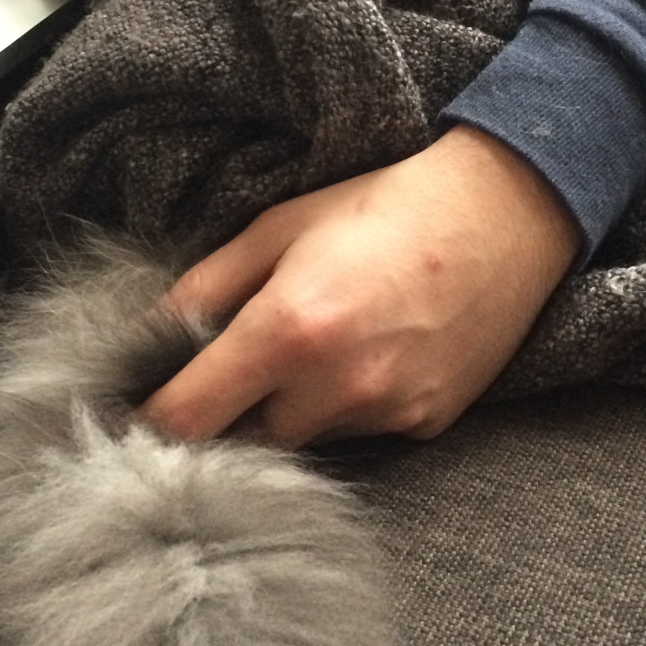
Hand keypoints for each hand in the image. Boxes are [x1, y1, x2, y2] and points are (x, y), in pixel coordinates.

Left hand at [137, 125, 581, 447]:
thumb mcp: (279, 226)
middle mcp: (335, 385)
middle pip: (244, 441)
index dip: (151, 421)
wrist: (506, 211)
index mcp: (286, 330)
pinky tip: (372, 353)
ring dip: (293, 409)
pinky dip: (350, 406)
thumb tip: (145, 337)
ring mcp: (386, 412)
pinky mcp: (426, 424)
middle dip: (231, 412)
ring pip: (305, 439)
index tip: (140, 410)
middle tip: (237, 367)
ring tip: (319, 345)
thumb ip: (205, 286)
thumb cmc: (384, 205)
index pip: (186, 419)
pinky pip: (362, 432)